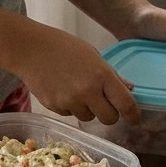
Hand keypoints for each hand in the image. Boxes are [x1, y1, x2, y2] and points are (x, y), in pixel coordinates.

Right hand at [16, 29, 140, 125]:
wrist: (29, 48)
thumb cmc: (63, 47)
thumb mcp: (93, 55)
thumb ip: (112, 75)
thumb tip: (129, 89)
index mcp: (101, 75)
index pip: (125, 104)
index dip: (133, 115)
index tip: (135, 119)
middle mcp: (87, 91)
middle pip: (109, 119)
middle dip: (110, 114)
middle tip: (104, 105)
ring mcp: (70, 101)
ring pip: (89, 118)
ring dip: (88, 110)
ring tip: (77, 91)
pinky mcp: (55, 107)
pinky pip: (70, 114)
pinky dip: (70, 107)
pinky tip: (62, 90)